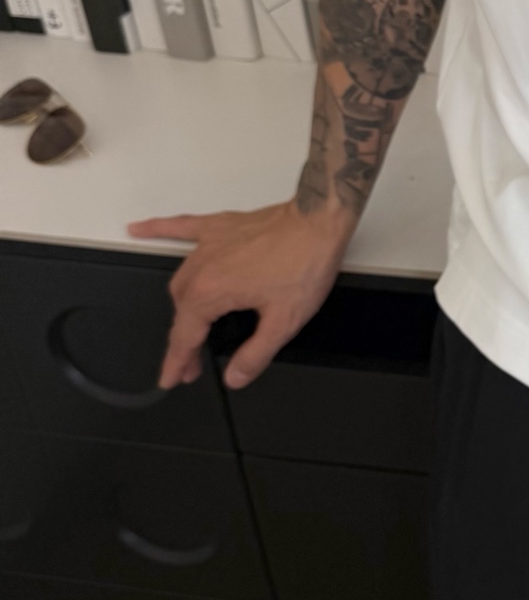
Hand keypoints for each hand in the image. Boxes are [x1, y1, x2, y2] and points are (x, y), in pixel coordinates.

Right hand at [127, 200, 355, 390]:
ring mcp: (207, 244)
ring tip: (189, 329)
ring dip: (181, 307)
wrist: (319, 220)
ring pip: (181, 281)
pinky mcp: (219, 227)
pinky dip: (157, 229)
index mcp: (212, 293)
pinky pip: (180, 227)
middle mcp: (201, 268)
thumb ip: (256, 354)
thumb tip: (235, 377)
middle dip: (185, 341)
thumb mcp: (285, 321)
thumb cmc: (305, 263)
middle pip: (182, 312)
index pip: (185, 337)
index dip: (178, 363)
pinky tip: (137, 229)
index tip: (170, 379)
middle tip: (193, 363)